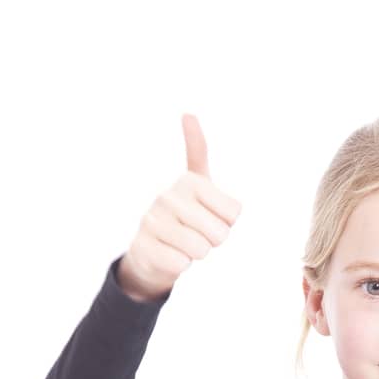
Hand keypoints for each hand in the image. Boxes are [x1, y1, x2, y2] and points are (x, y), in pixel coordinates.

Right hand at [118, 114, 242, 300]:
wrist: (152, 250)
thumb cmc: (185, 217)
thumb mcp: (198, 182)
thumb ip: (197, 150)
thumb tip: (187, 113)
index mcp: (190, 181)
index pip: (234, 213)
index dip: (228, 222)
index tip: (210, 215)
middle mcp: (168, 196)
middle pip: (220, 233)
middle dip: (213, 241)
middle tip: (196, 233)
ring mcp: (153, 221)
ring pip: (201, 249)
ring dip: (197, 254)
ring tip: (183, 244)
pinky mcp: (144, 246)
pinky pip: (181, 263)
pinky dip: (180, 265)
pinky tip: (169, 255)